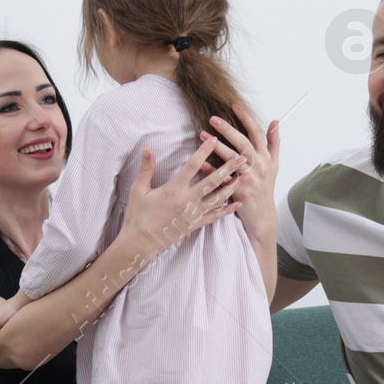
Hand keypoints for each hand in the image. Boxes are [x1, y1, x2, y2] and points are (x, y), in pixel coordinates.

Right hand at [121, 137, 246, 259]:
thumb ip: (146, 168)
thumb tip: (147, 148)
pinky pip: (216, 216)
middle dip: (228, 168)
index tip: (214, 140)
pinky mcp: (195, 225)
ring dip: (233, 187)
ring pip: (218, 198)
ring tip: (245, 176)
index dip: (204, 152)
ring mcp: (193, 214)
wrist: (141, 242)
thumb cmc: (138, 215)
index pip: (192, 166)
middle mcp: (187, 201)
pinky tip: (238, 203)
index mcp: (173, 189)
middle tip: (242, 157)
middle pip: (212, 181)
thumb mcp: (138, 189)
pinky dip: (228, 210)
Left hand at [206, 104, 278, 244]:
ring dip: (217, 146)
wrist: (262, 215)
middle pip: (243, 143)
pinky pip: (223, 178)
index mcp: (265, 157)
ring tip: (202, 135)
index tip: (234, 104)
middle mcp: (259, 166)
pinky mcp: (239, 191)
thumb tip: (275, 122)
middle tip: (213, 118)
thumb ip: (273, 142)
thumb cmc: (265, 188)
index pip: (256, 132)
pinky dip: (211, 170)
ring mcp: (249, 179)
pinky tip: (200, 161)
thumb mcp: (273, 164)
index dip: (246, 117)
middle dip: (228, 129)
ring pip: (232, 159)